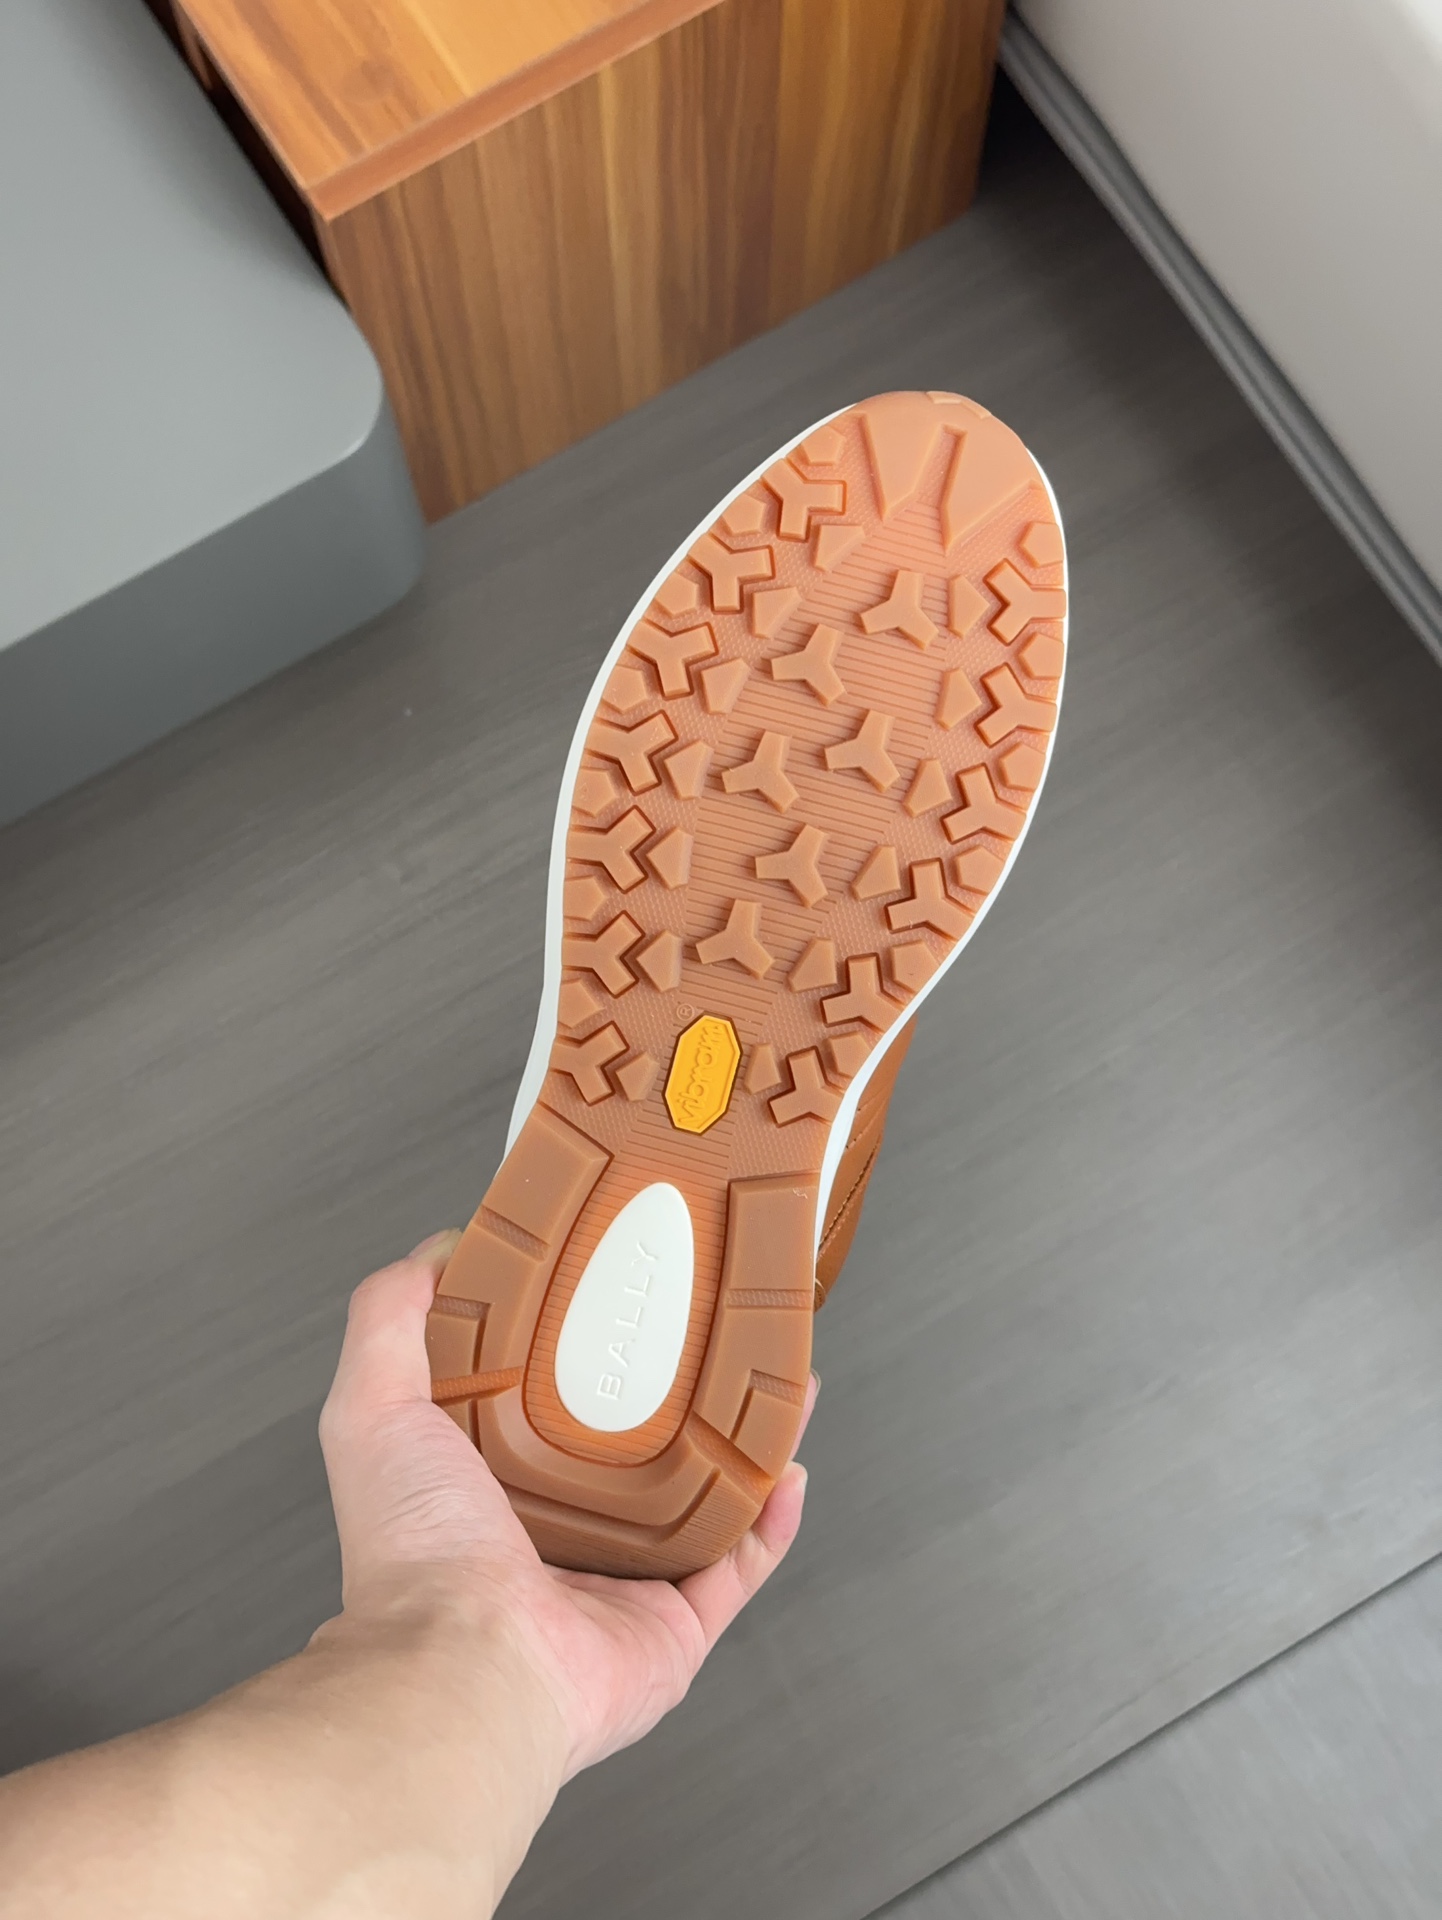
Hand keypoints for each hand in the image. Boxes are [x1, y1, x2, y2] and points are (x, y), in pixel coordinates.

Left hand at [318, 1231, 814, 1780]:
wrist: (465, 1663)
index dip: (593, 1344)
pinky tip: (789, 1471)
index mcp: (495, 1484)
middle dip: (687, 1392)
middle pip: (642, 1447)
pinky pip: (741, 1566)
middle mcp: (560, 1535)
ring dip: (746, 1445)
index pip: (553, 1400)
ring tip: (780, 1385)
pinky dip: (771, 1521)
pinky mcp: (675, 1626)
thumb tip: (435, 1250)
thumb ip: (391, 1317)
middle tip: (724, 1332)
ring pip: (705, 1501)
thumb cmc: (415, 1551)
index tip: (630, 1286)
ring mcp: (622, 1584)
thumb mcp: (373, 1404)